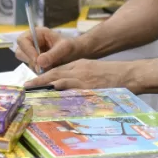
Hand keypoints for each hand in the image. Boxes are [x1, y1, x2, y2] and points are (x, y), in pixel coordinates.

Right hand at [14, 26, 79, 72]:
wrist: (76, 54)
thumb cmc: (71, 46)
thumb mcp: (64, 48)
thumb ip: (52, 54)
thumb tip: (39, 62)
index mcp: (37, 33)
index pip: (23, 40)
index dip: (28, 51)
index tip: (38, 61)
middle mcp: (31, 41)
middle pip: (20, 51)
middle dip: (31, 60)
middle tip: (43, 68)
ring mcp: (32, 52)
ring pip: (25, 61)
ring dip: (35, 67)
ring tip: (49, 68)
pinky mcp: (34, 61)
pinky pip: (31, 67)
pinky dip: (38, 71)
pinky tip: (48, 70)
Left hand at [24, 59, 143, 91]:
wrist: (131, 74)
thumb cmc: (115, 75)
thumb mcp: (94, 72)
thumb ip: (81, 78)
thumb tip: (66, 88)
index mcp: (80, 65)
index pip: (58, 70)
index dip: (44, 76)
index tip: (32, 82)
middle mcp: (80, 70)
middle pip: (55, 73)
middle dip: (39, 80)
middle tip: (26, 87)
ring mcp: (85, 78)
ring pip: (61, 79)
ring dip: (45, 84)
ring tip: (33, 90)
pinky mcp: (91, 86)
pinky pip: (73, 88)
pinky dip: (62, 90)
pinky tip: (53, 92)